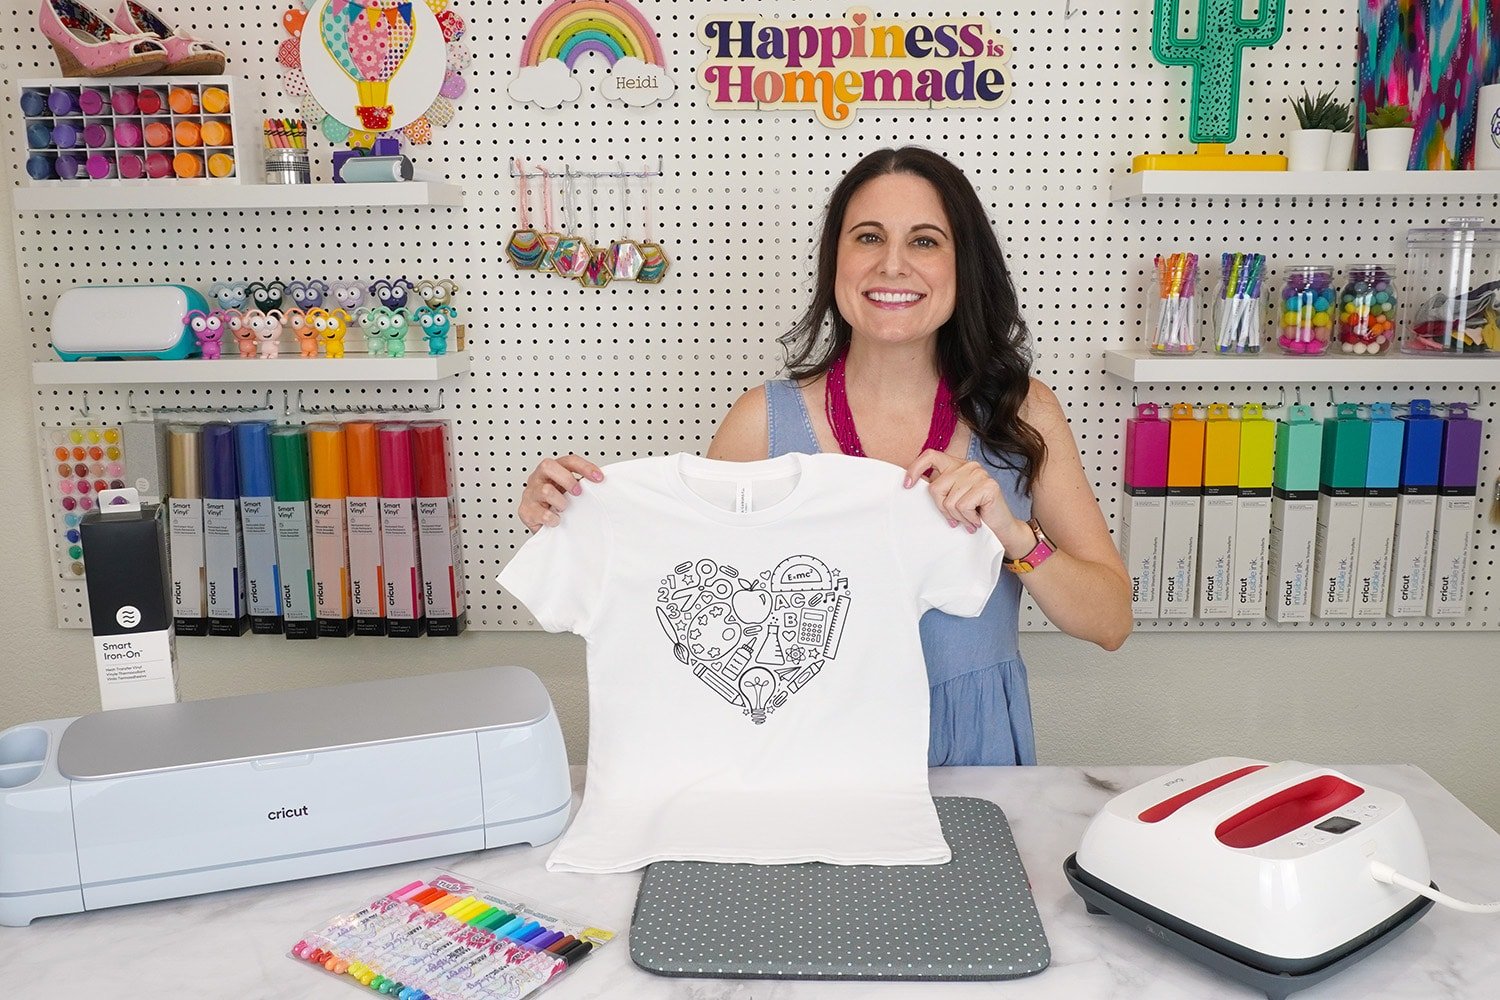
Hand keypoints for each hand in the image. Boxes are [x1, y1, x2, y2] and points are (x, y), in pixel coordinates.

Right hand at [518, 455, 603, 531]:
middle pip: (548, 466)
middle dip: (567, 479)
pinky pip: (541, 513)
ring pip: (545, 490)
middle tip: (578, 492)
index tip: (599, 478)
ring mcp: (530, 493)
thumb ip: (582, 485)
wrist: (542, 525)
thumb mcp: (570, 491)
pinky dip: (553, 518)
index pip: (569, 461)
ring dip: (561, 502)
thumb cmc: (557, 505)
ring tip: (564, 508)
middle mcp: (539, 478)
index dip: (585, 467)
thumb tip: (602, 483)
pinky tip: (556, 520)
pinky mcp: (525, 510)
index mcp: (552, 470)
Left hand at [903, 449, 1030, 549]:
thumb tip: (910, 486)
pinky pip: (962, 506)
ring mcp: (979, 474)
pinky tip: (977, 520)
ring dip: (958, 517)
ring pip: (949, 501)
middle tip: (955, 518)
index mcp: (956, 465)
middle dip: (943, 508)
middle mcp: (968, 466)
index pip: (930, 455)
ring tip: (969, 519)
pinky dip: (968, 519)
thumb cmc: (974, 515)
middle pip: (936, 487)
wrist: (1001, 529)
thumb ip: (939, 490)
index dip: (916, 468)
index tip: (907, 485)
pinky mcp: (988, 486)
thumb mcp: (952, 499)